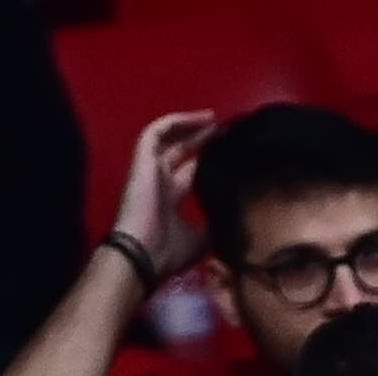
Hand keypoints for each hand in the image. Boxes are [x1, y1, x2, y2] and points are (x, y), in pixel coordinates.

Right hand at [111, 110, 215, 280]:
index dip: (208, 161)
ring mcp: (150, 170)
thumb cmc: (168, 251)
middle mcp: (160, 181)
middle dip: (201, 140)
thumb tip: (234, 221)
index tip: (230, 154)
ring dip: (189, 126)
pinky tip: (199, 118)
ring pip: (168, 138)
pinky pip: (155, 132)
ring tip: (213, 118)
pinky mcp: (142, 161)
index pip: (190, 173)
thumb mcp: (200, 241)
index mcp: (171, 200)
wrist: (142, 256)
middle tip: (225, 130)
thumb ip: (213, 226)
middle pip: (181, 153)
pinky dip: (175, 122)